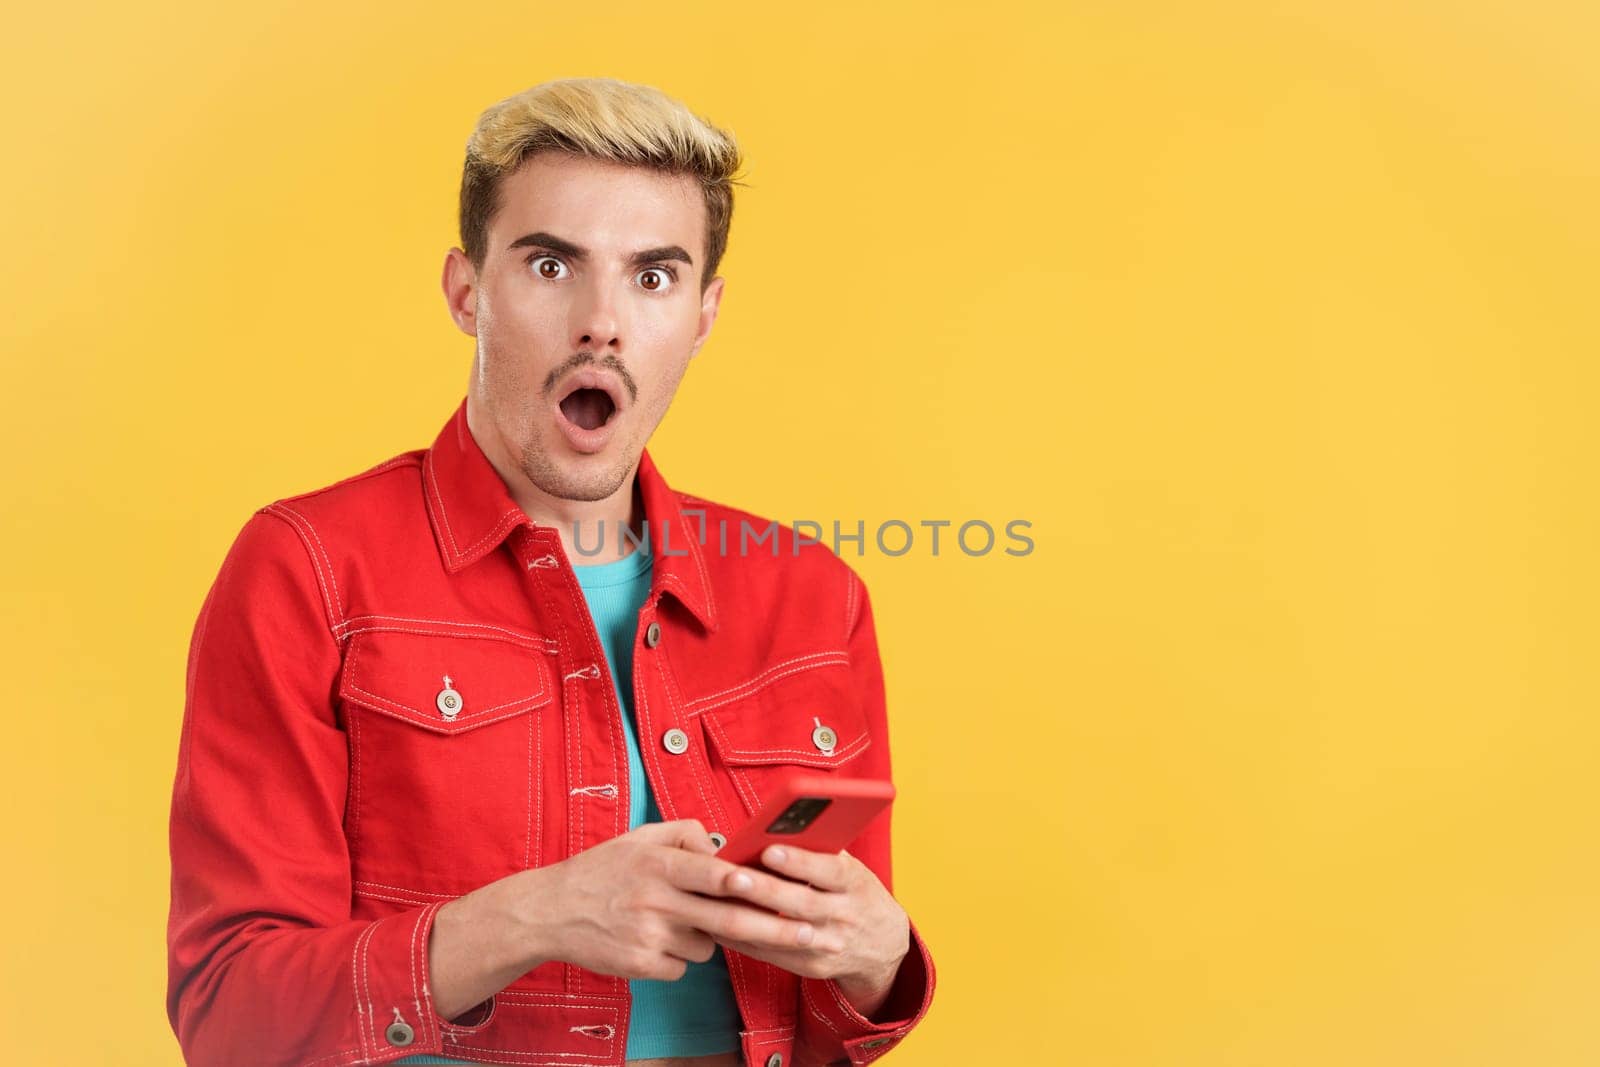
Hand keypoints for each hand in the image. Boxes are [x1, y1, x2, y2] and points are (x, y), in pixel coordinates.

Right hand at [508, 819, 824, 981]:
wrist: (550, 912)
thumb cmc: (603, 869)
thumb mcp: (639, 837)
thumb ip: (685, 833)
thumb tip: (725, 846)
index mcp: (657, 863)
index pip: (709, 873)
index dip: (742, 881)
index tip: (772, 884)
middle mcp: (655, 900)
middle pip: (725, 920)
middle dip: (773, 929)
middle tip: (810, 934)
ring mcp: (649, 937)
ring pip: (708, 945)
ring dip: (708, 936)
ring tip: (678, 918)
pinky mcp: (642, 966)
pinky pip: (683, 965)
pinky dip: (680, 956)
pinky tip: (656, 939)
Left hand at [706, 844, 909, 1017]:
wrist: (883, 943)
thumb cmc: (856, 891)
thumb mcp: (851, 869)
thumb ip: (822, 852)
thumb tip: (779, 830)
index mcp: (855, 883)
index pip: (829, 871)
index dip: (800, 862)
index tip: (770, 849)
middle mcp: (845, 916)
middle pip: (802, 903)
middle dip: (766, 889)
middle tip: (734, 876)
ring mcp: (830, 945)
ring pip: (785, 933)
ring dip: (750, 918)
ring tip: (718, 902)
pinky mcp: (814, 967)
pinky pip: (774, 954)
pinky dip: (745, 940)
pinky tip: (719, 925)